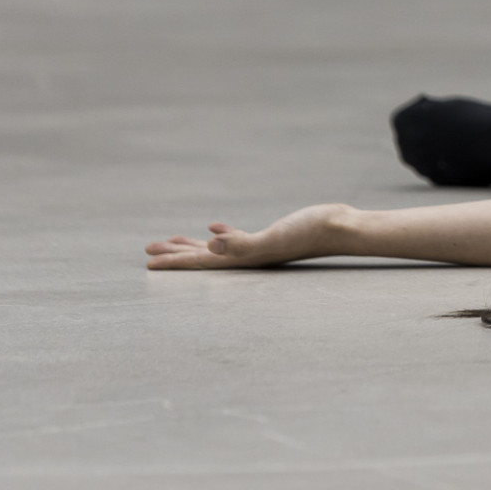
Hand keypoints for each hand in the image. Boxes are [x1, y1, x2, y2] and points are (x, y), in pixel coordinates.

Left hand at [144, 204, 349, 269]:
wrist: (341, 228)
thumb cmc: (310, 233)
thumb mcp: (274, 238)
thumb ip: (242, 244)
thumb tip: (211, 243)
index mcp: (242, 259)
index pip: (200, 262)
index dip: (174, 262)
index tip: (149, 262)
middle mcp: (246, 258)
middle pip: (203, 258)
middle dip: (176, 256)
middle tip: (149, 253)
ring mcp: (257, 249)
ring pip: (217, 249)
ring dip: (194, 246)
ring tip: (173, 242)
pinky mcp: (269, 237)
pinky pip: (236, 238)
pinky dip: (222, 234)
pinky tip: (214, 227)